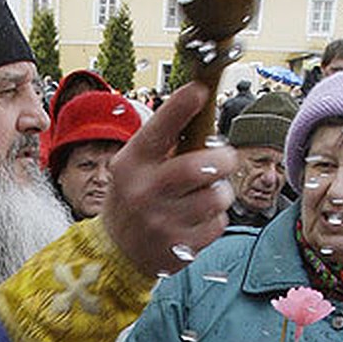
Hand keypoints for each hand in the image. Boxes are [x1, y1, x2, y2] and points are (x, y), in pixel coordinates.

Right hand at [102, 82, 236, 276]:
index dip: (180, 108)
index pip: (157, 131)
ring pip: (216, 197)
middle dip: (223, 159)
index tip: (199, 90)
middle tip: (225, 158)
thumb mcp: (133, 165)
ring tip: (205, 193)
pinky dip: (215, 218)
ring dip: (220, 191)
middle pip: (199, 168)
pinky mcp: (180, 248)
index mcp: (132, 165)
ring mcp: (162, 222)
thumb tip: (201, 103)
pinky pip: (218, 223)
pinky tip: (196, 218)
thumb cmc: (133, 196)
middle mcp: (144, 193)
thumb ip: (162, 142)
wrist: (117, 251)